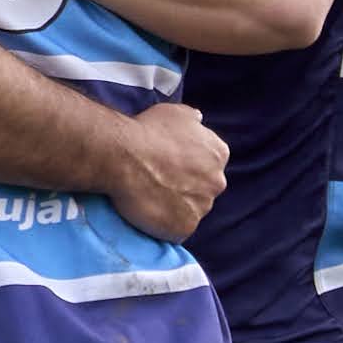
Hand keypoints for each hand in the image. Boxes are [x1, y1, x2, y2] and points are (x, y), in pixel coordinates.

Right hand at [90, 98, 226, 242]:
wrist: (124, 157)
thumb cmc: (148, 131)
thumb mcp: (176, 113)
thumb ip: (193, 120)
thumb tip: (198, 121)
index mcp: (218, 154)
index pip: (209, 165)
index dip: (188, 167)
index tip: (169, 166)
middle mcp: (217, 182)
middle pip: (203, 190)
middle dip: (185, 188)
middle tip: (158, 183)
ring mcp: (202, 207)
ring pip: (190, 211)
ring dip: (175, 207)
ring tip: (149, 198)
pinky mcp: (185, 228)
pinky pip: (176, 230)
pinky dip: (164, 225)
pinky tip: (148, 212)